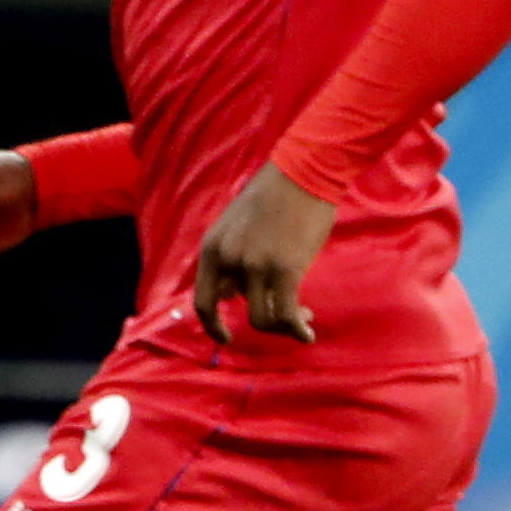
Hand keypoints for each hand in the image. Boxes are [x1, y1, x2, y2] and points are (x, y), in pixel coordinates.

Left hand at [190, 164, 334, 345]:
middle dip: (263, 322)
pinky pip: (286, 315)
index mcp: (213, 248)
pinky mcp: (285, 269)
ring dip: (283, 325)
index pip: (203, 301)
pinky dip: (296, 329)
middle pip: (238, 311)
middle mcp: (229, 260)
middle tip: (284, 320)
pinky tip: (307, 333)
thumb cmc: (276, 196)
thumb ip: (232, 258)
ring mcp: (256, 266)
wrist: (304, 172)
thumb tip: (233, 295)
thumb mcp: (238, 226)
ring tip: (303, 318)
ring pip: (264, 319)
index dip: (213, 326)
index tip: (226, 338)